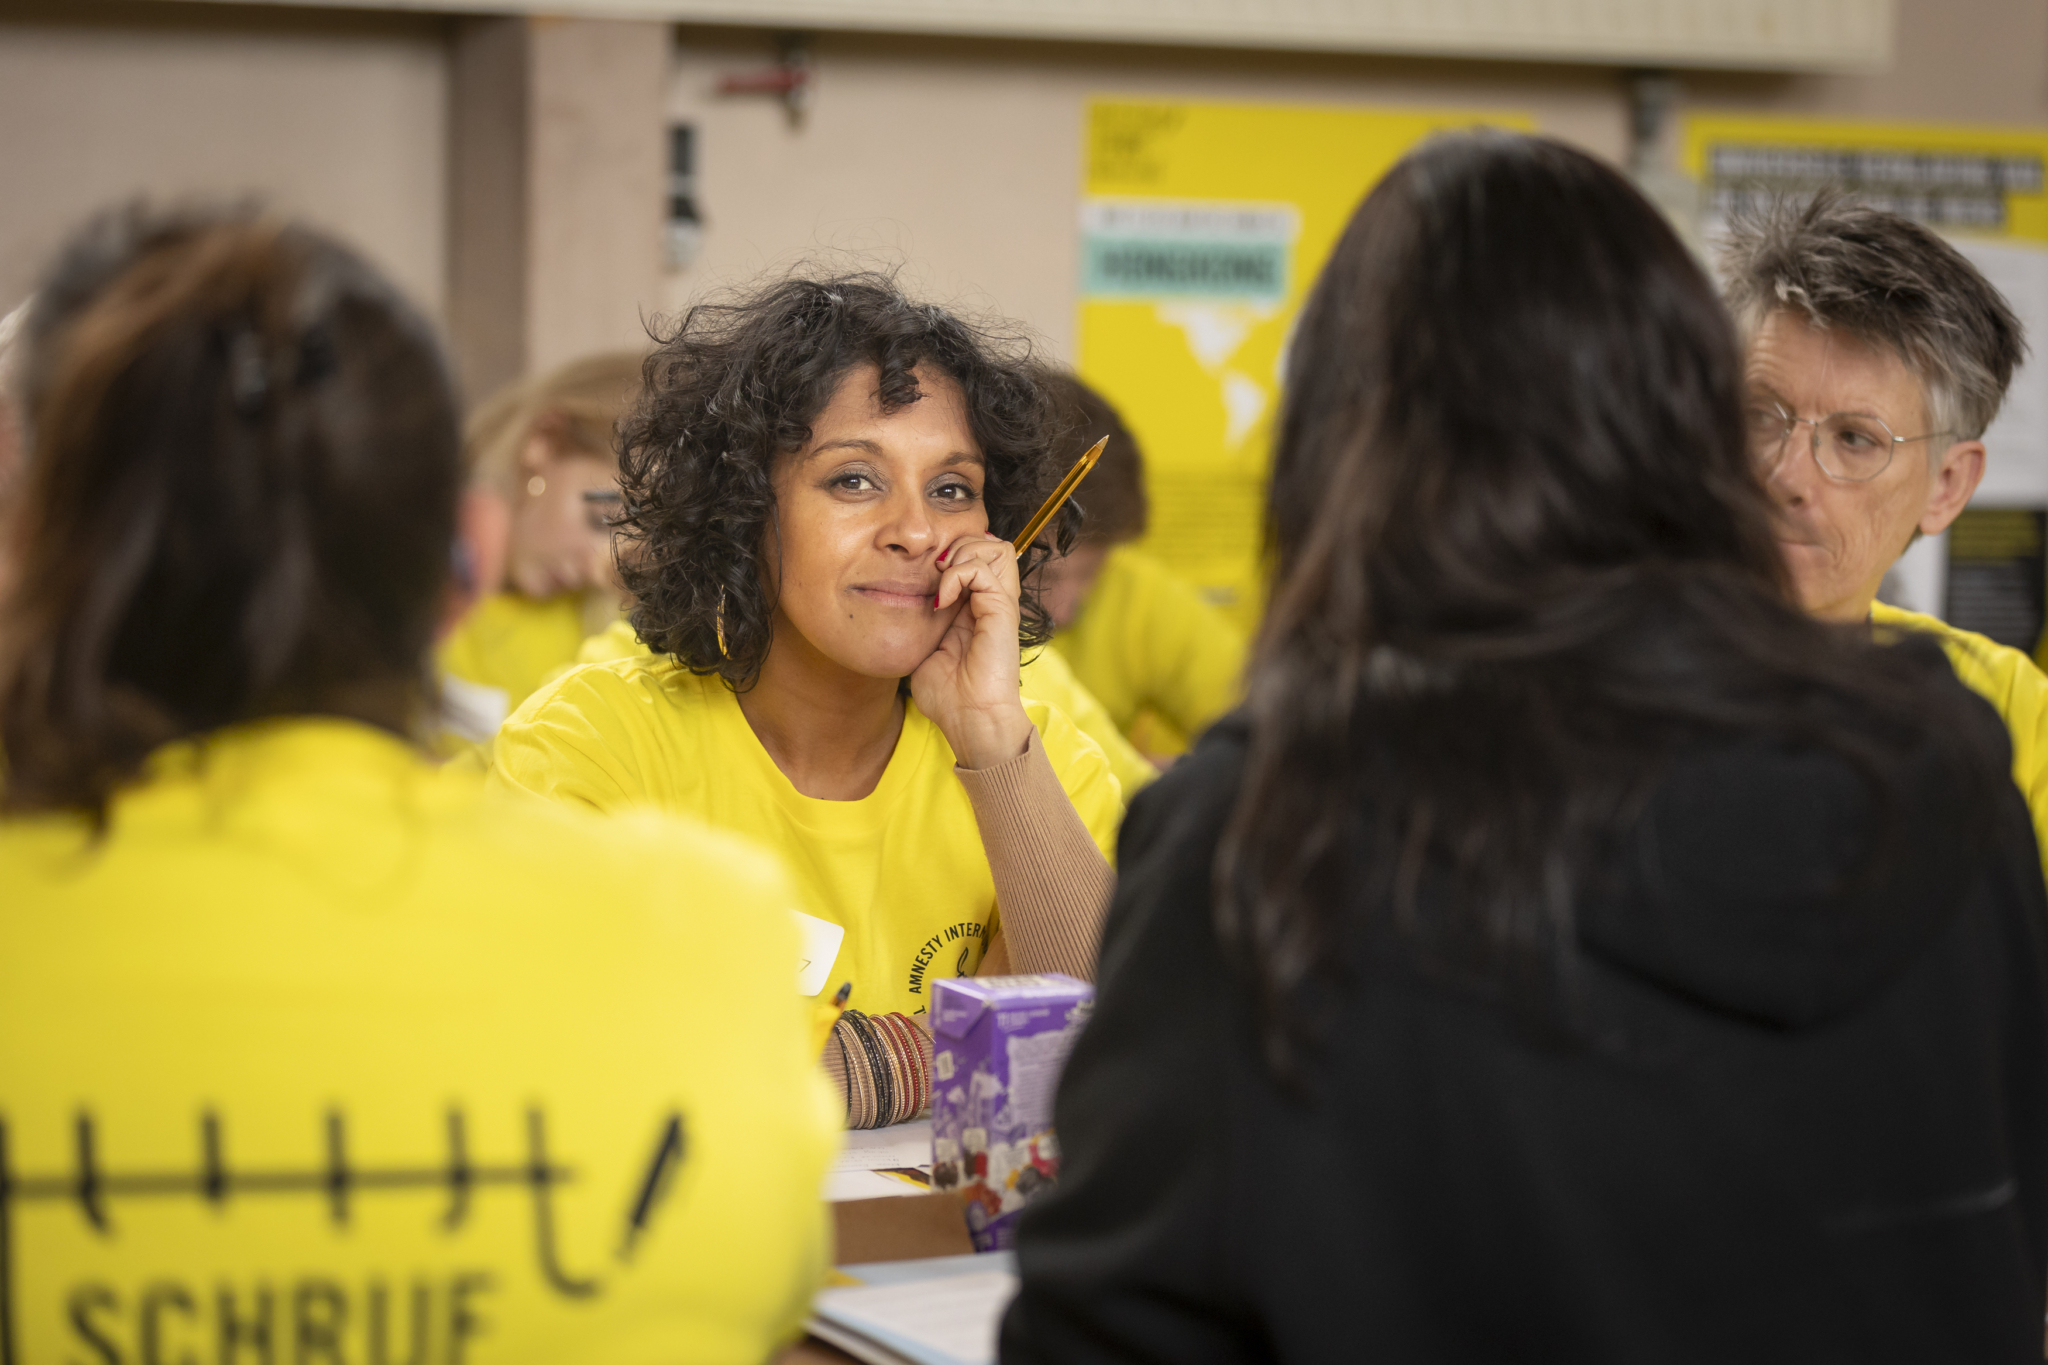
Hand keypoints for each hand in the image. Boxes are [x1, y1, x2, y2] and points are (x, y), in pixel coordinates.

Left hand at [910, 532, 1032, 769]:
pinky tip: (940, 603)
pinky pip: (982, 568)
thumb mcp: (924, 652)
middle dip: (959, 546)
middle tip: (935, 573)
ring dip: (962, 555)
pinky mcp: (1002, 611)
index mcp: (977, 609)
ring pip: (995, 546)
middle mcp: (993, 602)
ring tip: (942, 581)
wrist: (972, 722)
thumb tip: (903, 606)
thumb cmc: (949, 698)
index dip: (949, 555)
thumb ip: (921, 626)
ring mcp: (1000, 605)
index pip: (974, 556)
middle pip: (990, 542)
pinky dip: (956, 575)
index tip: (922, 578)